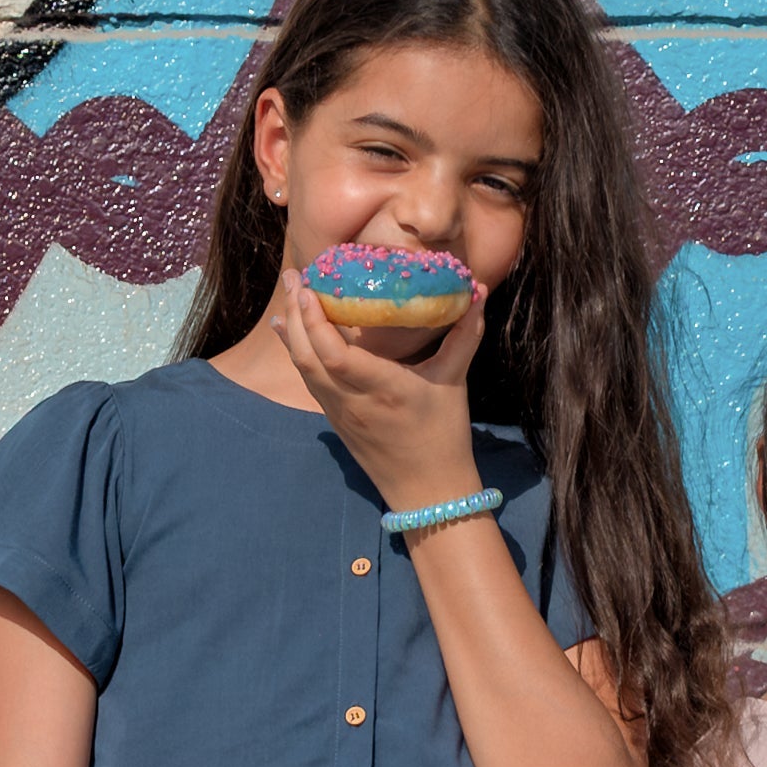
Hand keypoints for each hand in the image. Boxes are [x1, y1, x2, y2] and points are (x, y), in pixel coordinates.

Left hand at [268, 250, 492, 518]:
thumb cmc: (443, 437)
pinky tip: (288, 328)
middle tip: (294, 274)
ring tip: (289, 292)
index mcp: (382, 389)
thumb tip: (478, 292)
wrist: (427, 492)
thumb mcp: (454, 382)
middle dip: (297, 313)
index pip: (335, 354)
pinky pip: (307, 380)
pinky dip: (295, 351)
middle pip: (308, 355)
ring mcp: (338, 412)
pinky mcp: (334, 420)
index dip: (316, 320)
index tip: (311, 287)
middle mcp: (352, 401)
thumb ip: (464, 335)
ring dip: (292, 329)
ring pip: (302, 368)